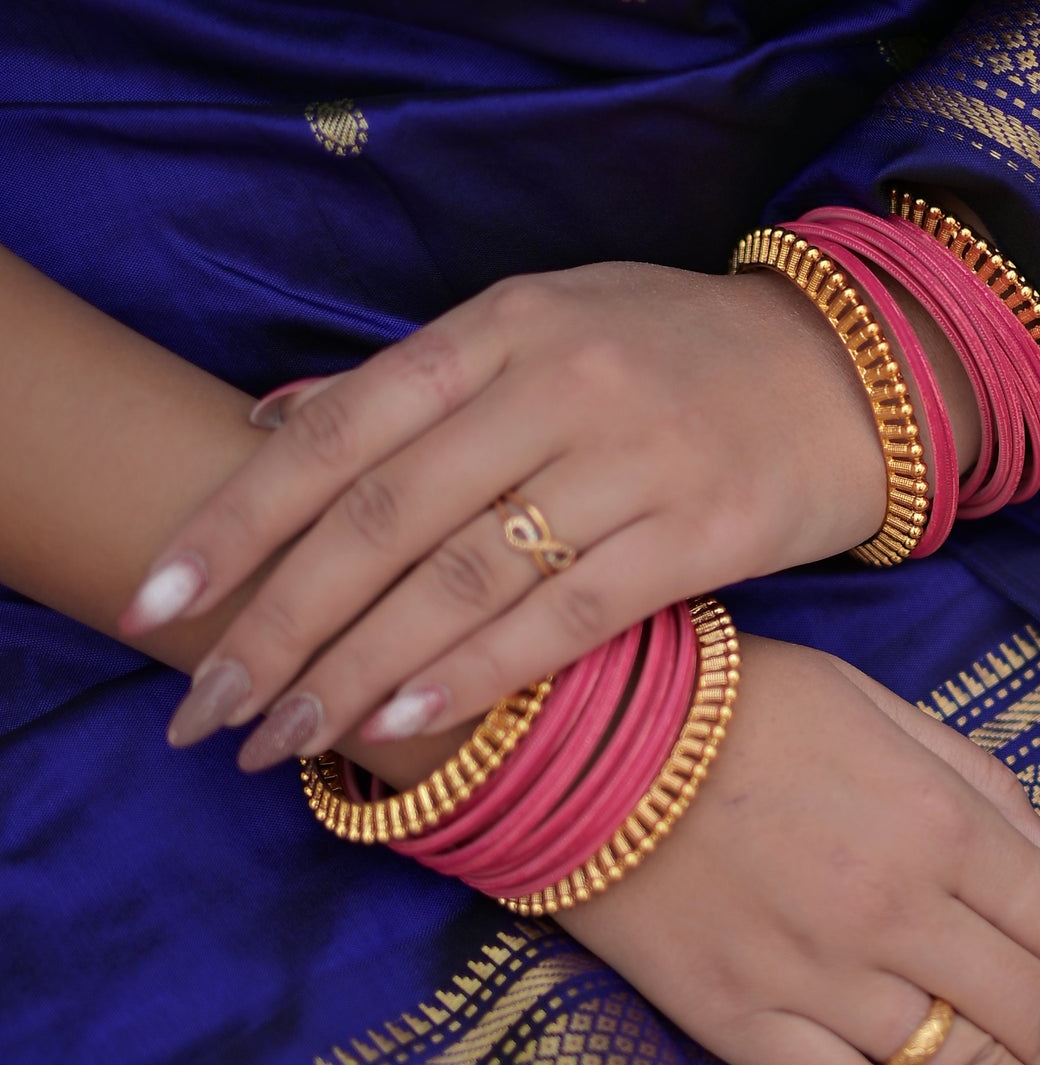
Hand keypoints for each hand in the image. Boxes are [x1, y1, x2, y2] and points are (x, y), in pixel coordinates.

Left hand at [123, 263, 897, 767]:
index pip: (341, 428)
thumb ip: (410, 381)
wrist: (856, 370)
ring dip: (361, 667)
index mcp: (500, 327)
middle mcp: (557, 382)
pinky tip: (412, 720)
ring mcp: (634, 456)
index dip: (238, 517)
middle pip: (384, 514)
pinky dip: (482, 672)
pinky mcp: (704, 530)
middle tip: (208, 709)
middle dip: (281, 622)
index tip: (159, 597)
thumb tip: (268, 424)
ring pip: (465, 574)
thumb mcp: (541, 327)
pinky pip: (571, 613)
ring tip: (288, 737)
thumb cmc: (675, 356)